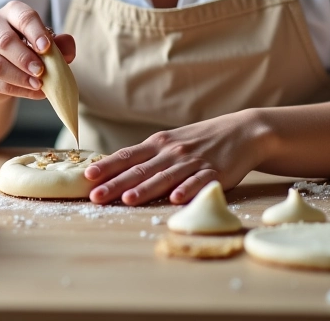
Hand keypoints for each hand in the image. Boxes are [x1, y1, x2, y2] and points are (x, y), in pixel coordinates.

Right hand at [0, 0, 75, 100]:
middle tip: (41, 71)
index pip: (23, 16)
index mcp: (11, 12)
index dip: (35, 31)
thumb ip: (60, 44)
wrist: (3, 69)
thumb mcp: (46, 45)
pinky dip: (15, 89)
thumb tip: (68, 45)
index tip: (46, 48)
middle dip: (25, 58)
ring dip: (20, 77)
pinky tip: (32, 92)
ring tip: (38, 85)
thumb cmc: (29, 50)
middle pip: (5, 40)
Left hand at [84, 112, 264, 205]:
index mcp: (159, 144)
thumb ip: (148, 156)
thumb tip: (117, 170)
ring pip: (165, 177)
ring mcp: (193, 161)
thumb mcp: (171, 142)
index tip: (87, 177)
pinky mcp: (214, 173)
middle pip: (140, 170)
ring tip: (128, 198)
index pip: (127, 156)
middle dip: (116, 184)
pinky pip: (198, 182)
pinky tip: (176, 199)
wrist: (241, 131)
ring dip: (146, 188)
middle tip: (96, 196)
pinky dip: (186, 190)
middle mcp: (172, 151)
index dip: (107, 167)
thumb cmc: (200, 140)